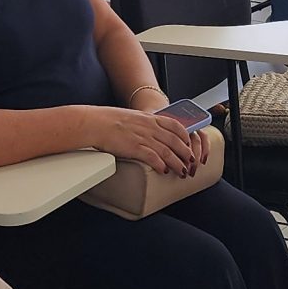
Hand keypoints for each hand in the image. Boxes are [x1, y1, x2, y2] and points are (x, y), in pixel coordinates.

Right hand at [87, 106, 208, 176]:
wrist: (96, 123)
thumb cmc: (109, 120)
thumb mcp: (132, 117)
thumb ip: (144, 123)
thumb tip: (150, 131)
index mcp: (150, 118)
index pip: (175, 126)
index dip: (185, 137)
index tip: (189, 145)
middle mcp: (150, 127)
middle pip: (175, 141)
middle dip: (186, 154)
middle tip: (191, 163)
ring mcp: (143, 137)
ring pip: (168, 152)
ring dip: (178, 163)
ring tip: (182, 172)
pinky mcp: (135, 148)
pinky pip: (153, 158)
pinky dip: (161, 165)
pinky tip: (164, 171)